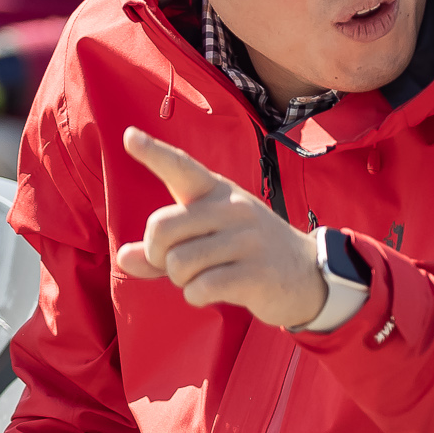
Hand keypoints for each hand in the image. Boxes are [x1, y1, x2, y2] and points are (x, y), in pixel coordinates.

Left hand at [116, 127, 325, 328]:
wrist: (309, 276)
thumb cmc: (245, 254)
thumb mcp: (206, 240)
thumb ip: (161, 249)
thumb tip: (124, 257)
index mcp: (216, 192)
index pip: (181, 167)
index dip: (153, 153)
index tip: (128, 136)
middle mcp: (231, 208)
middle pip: (161, 227)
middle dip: (158, 255)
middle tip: (177, 264)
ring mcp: (247, 239)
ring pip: (178, 263)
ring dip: (181, 280)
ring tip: (205, 277)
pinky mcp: (256, 273)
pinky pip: (200, 288)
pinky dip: (196, 297)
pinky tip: (214, 293)